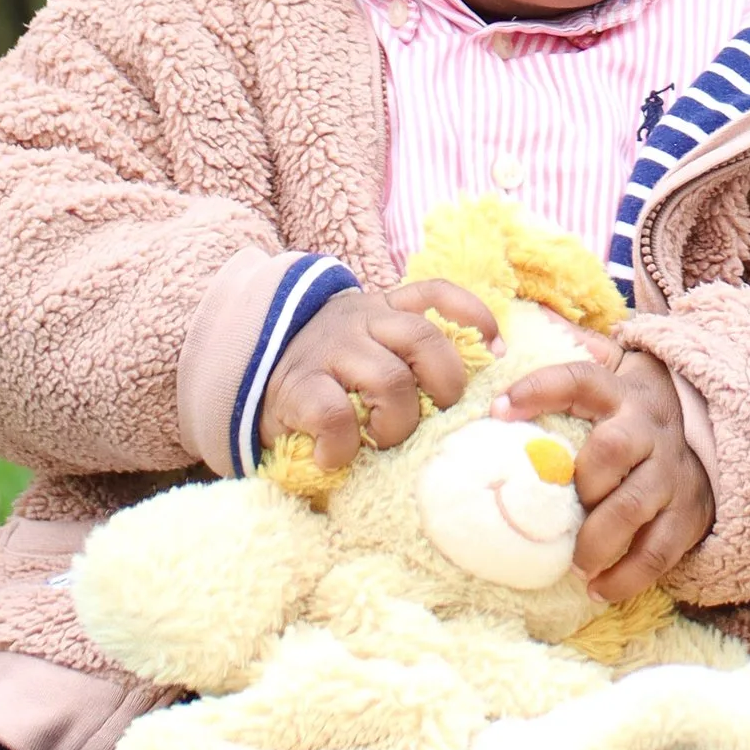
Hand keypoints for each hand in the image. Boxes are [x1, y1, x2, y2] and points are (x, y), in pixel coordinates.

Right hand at [258, 276, 499, 470]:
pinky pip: (334, 415)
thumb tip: (478, 387)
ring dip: (398, 421)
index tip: (498, 354)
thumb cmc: (329, 370)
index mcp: (385, 308)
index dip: (475, 317)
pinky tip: (336, 457)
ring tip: (383, 441)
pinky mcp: (297, 386)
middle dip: (445, 383)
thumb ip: (410, 355)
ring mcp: (330, 351)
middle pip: (423, 338)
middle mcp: (360, 320)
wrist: (250, 370)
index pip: (436, 293)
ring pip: (388, 378)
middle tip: (438, 415)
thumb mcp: (370, 347)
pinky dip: (344, 444)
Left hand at [497, 342, 714, 604]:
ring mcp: (672, 473)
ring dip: (599, 538)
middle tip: (556, 508)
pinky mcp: (688, 515)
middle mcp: (648, 428)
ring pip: (636, 504)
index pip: (580, 378)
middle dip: (583, 481)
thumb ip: (575, 350)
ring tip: (574, 562)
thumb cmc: (634, 413)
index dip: (540, 388)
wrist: (712, 440)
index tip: (497, 408)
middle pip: (614, 447)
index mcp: (621, 391)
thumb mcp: (613, 374)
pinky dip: (627, 576)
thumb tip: (524, 311)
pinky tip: (598, 588)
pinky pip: (659, 551)